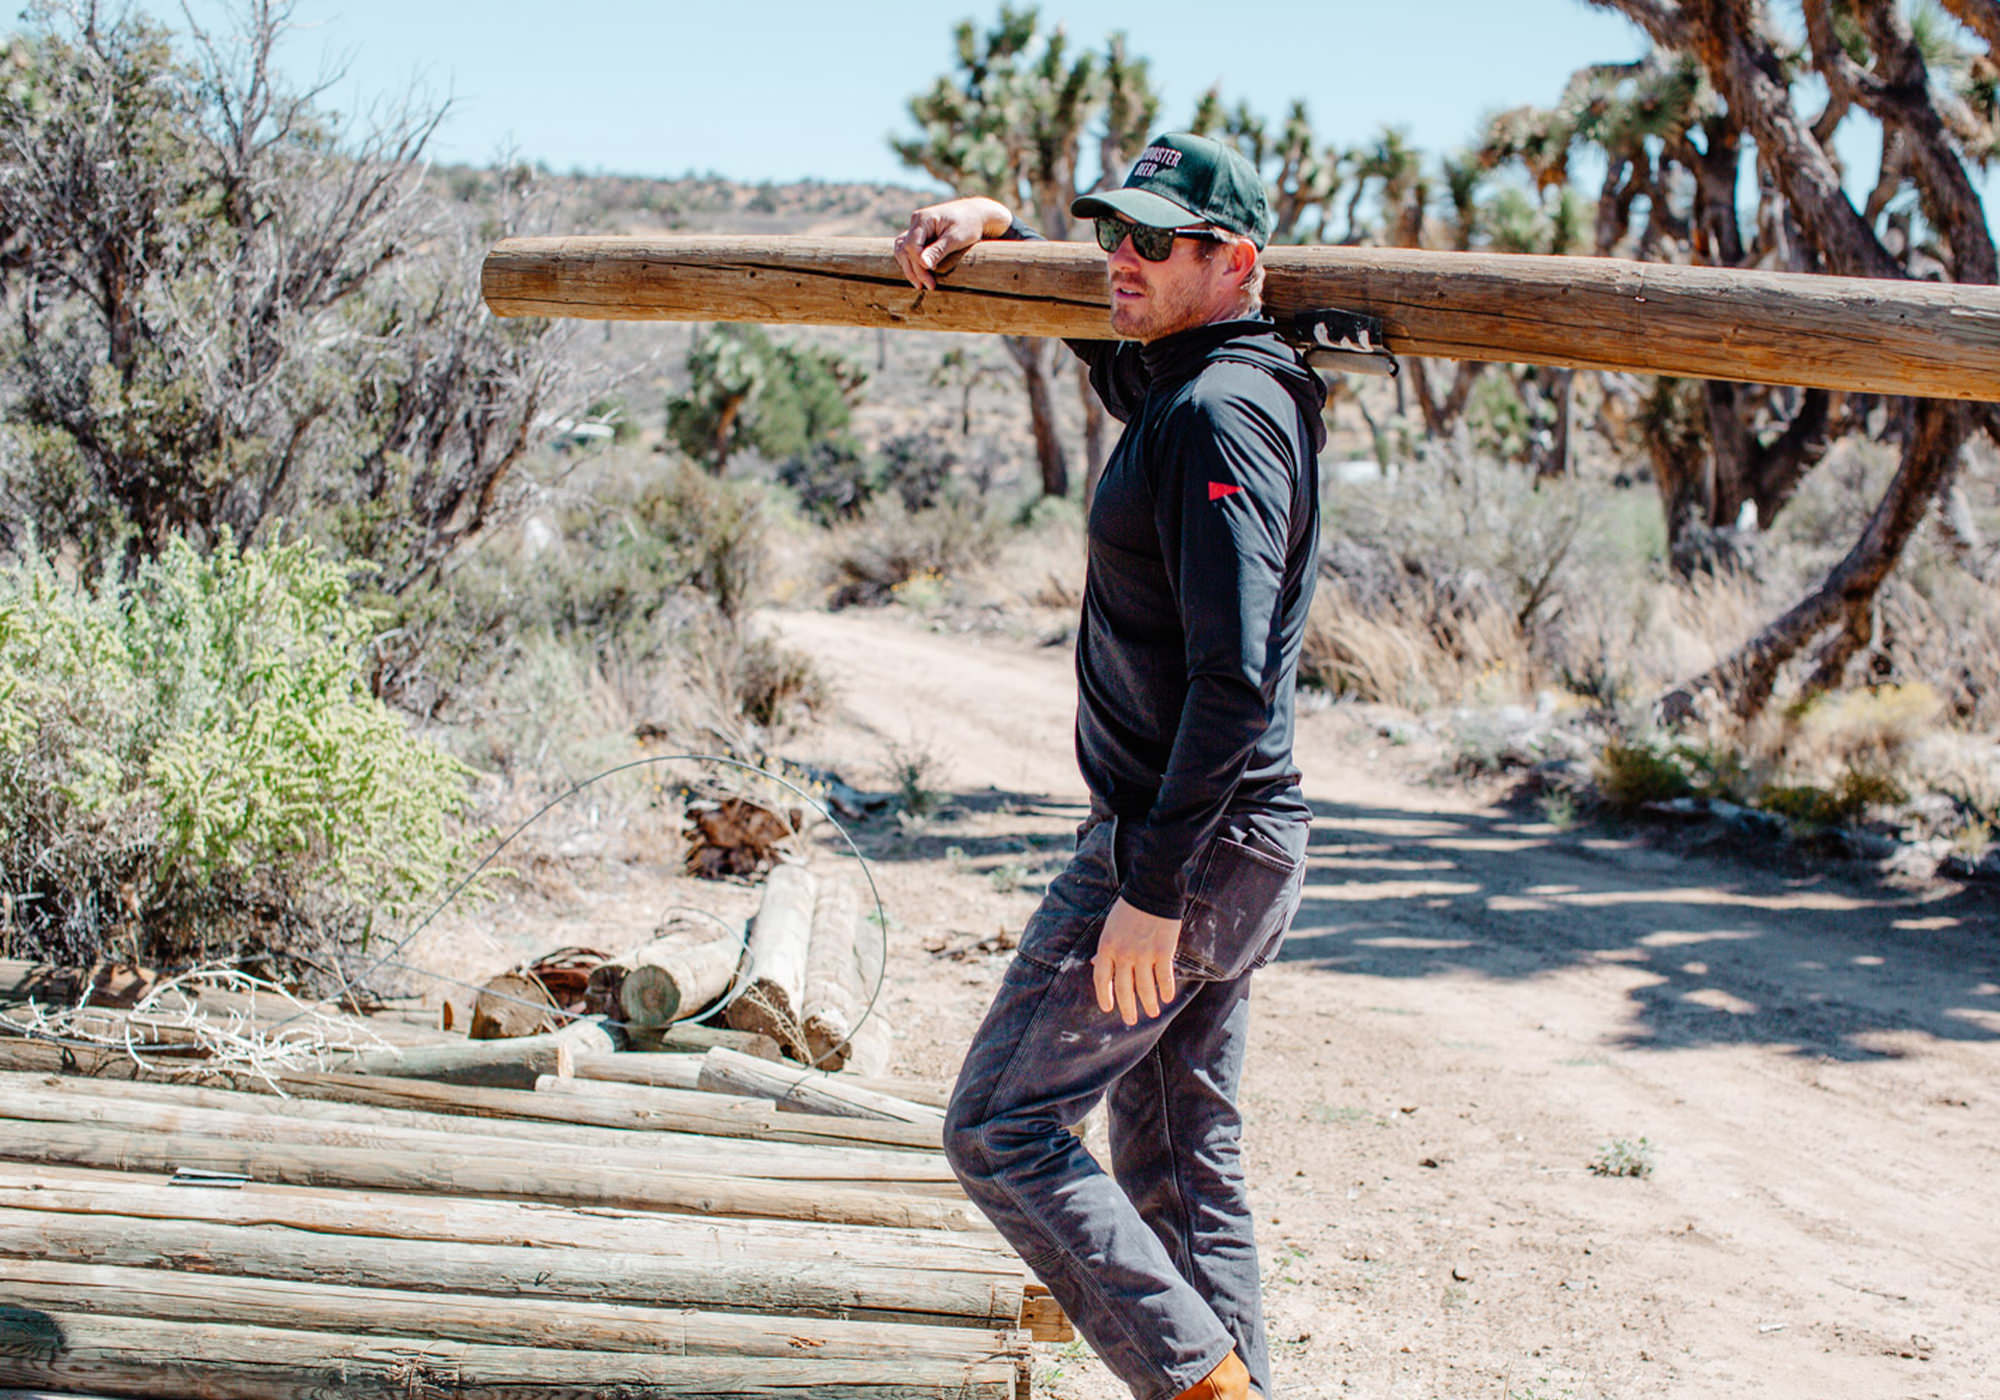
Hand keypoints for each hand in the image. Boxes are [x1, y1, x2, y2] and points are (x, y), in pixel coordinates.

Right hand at [892, 196, 1012, 290]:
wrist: (976, 214)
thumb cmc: (969, 224)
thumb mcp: (956, 238)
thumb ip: (938, 250)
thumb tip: (923, 264)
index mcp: (923, 219)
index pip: (911, 245)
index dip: (918, 263)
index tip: (932, 276)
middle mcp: (916, 222)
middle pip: (904, 249)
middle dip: (914, 270)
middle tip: (928, 286)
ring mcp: (916, 228)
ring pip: (902, 251)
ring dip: (909, 268)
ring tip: (921, 285)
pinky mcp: (920, 235)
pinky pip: (909, 251)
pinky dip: (912, 263)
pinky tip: (921, 276)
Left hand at [1091, 898, 1180, 1026]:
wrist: (1152, 890)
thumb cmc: (1128, 908)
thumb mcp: (1110, 927)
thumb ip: (1104, 949)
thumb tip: (1093, 963)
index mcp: (1107, 947)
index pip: (1102, 978)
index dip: (1105, 995)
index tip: (1108, 1008)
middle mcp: (1123, 954)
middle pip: (1124, 988)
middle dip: (1127, 1007)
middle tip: (1131, 1020)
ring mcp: (1143, 954)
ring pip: (1145, 987)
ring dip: (1149, 1003)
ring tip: (1152, 1013)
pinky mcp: (1163, 952)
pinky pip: (1164, 977)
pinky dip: (1166, 990)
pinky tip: (1167, 998)